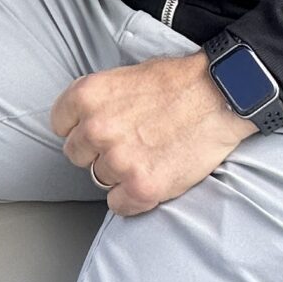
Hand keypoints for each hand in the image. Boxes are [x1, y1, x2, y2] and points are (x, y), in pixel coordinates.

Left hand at [51, 55, 254, 216]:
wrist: (222, 95)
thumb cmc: (178, 82)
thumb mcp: (125, 76)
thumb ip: (99, 101)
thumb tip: (83, 123)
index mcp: (87, 96)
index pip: (60, 125)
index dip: (81, 128)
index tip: (100, 129)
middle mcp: (96, 129)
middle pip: (77, 155)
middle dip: (98, 151)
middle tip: (130, 141)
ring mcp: (118, 160)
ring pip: (100, 179)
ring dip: (119, 173)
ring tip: (149, 154)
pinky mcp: (142, 186)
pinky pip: (118, 205)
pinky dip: (133, 198)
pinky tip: (151, 177)